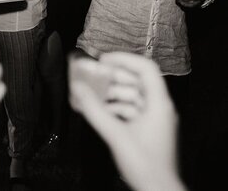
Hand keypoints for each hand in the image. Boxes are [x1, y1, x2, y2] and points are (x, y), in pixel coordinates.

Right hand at [70, 52, 181, 190]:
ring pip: (129, 96)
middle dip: (110, 78)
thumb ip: (94, 109)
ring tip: (89, 96)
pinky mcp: (145, 128)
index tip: (102, 60)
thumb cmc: (146, 166)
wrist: (157, 190)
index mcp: (158, 104)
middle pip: (134, 81)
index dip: (123, 59)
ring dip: (109, 94)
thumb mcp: (115, 134)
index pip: (145, 68)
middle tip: (90, 77)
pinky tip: (97, 111)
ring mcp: (152, 118)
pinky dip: (112, 107)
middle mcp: (158, 107)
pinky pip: (128, 109)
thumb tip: (78, 89)